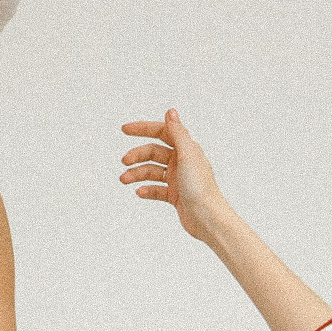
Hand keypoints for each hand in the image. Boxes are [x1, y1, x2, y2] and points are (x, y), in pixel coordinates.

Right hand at [120, 109, 224, 243]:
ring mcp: (178, 179)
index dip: (143, 129)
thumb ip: (178, 132)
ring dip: (137, 174)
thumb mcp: (187, 155)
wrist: (207, 218)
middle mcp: (182, 161)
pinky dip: (147, 189)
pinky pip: (156, 189)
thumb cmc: (201, 187)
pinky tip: (140, 192)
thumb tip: (171, 112)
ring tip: (124, 180)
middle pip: (153, 152)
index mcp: (186, 149)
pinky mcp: (175, 195)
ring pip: (152, 171)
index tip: (125, 130)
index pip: (162, 132)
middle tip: (124, 162)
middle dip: (137, 156)